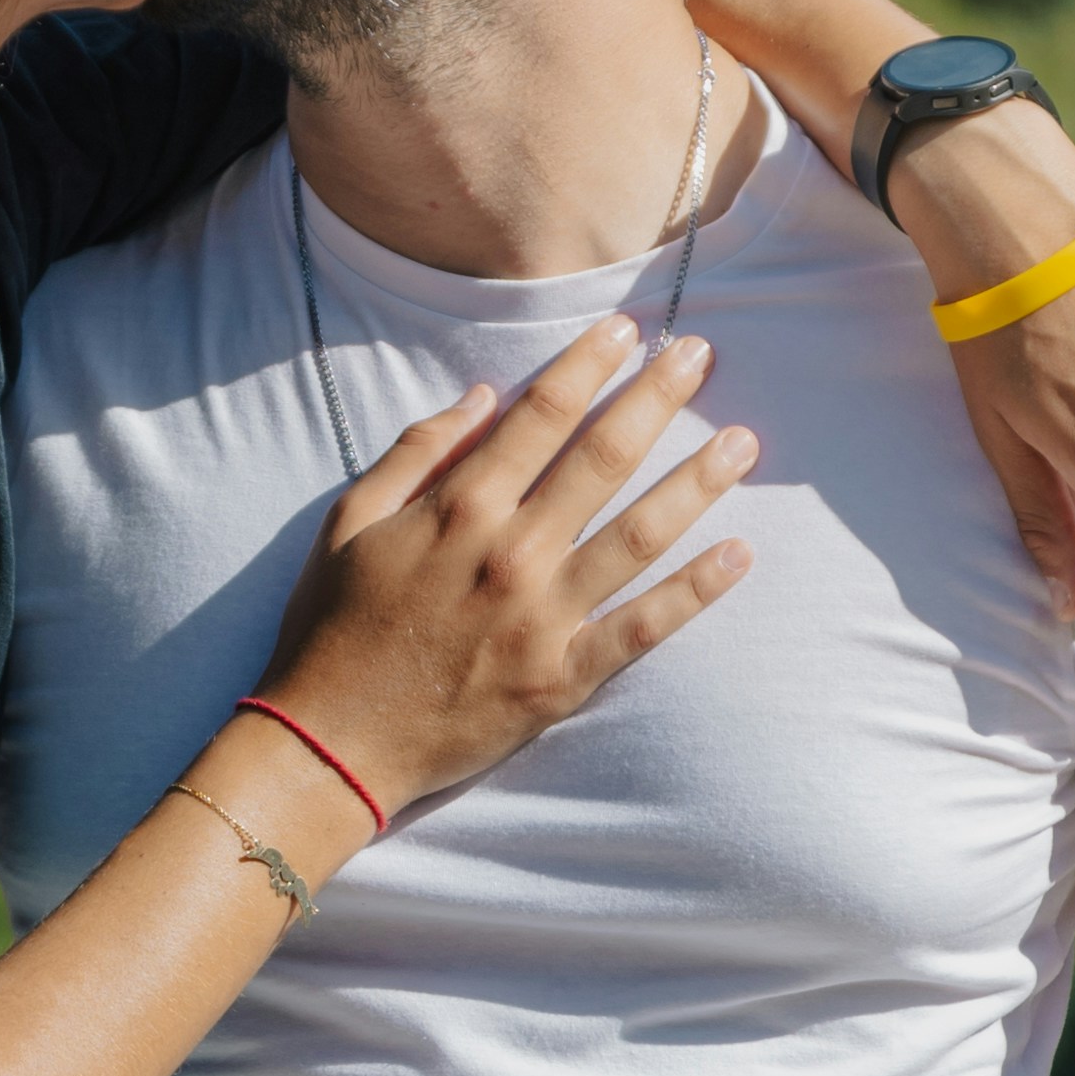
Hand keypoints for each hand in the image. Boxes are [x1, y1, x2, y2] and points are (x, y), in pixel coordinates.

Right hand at [256, 316, 754, 814]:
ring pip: (639, 534)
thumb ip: (416, 453)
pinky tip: (738, 553)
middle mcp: (510, 553)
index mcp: (457, 508)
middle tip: (701, 356)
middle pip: (603, 458)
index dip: (589, 365)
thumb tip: (483, 397)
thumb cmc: (332, 629)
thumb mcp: (348, 523)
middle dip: (657, 399)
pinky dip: (694, 592)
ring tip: (743, 441)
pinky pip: (642, 627)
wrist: (331, 744)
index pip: (540, 416)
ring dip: (696, 483)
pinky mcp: (562, 677)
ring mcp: (542, 617)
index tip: (628, 331)